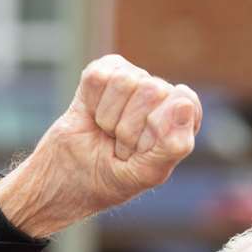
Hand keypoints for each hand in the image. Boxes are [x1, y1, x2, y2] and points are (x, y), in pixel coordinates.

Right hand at [0, 54, 201, 237]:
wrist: (67, 179)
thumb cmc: (112, 179)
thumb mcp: (147, 172)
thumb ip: (173, 144)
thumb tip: (184, 103)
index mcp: (181, 119)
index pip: (184, 103)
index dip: (159, 129)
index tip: (143, 152)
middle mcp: (160, 94)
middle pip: (152, 90)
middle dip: (130, 129)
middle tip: (120, 147)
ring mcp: (131, 79)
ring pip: (124, 82)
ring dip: (110, 119)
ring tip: (107, 134)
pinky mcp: (102, 71)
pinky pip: (99, 78)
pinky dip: (91, 104)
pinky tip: (92, 117)